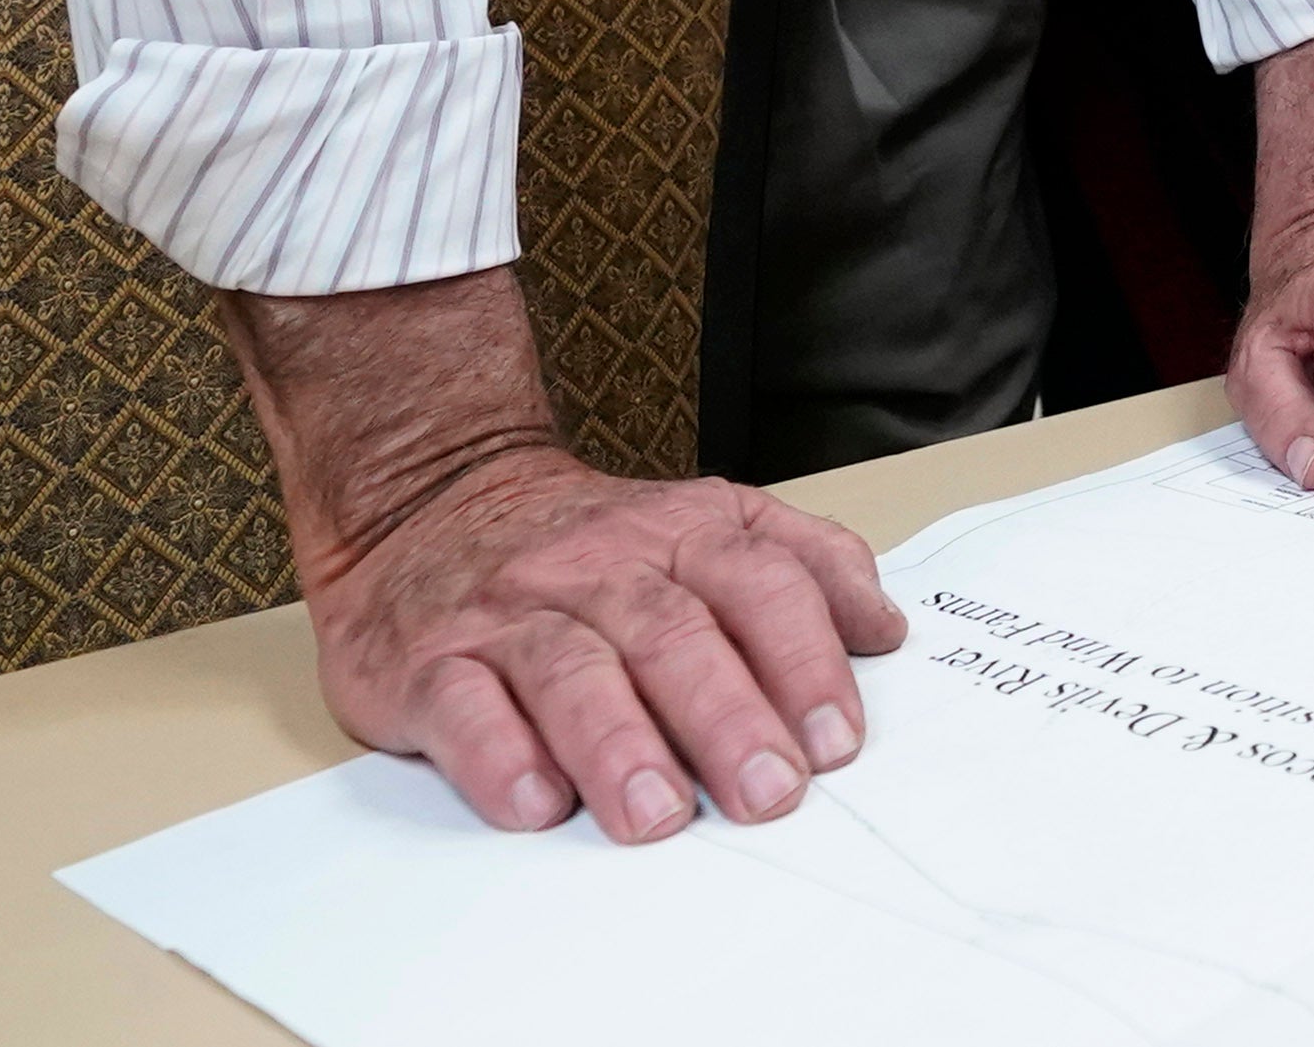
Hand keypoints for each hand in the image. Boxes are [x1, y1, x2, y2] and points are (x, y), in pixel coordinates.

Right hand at [219, 268, 900, 841]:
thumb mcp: (708, 523)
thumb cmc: (590, 546)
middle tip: (770, 792)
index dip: (803, 661)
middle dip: (728, 717)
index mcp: (681, 532)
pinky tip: (537, 803)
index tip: (837, 740)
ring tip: (658, 814)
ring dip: (619, 745)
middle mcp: (598, 567)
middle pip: (672, 632)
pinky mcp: (429, 663)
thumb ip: (804, 564)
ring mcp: (511, 613)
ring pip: (570, 669)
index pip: (759, 584)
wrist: (428, 500)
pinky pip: (462, 705)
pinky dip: (500, 756)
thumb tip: (884, 631)